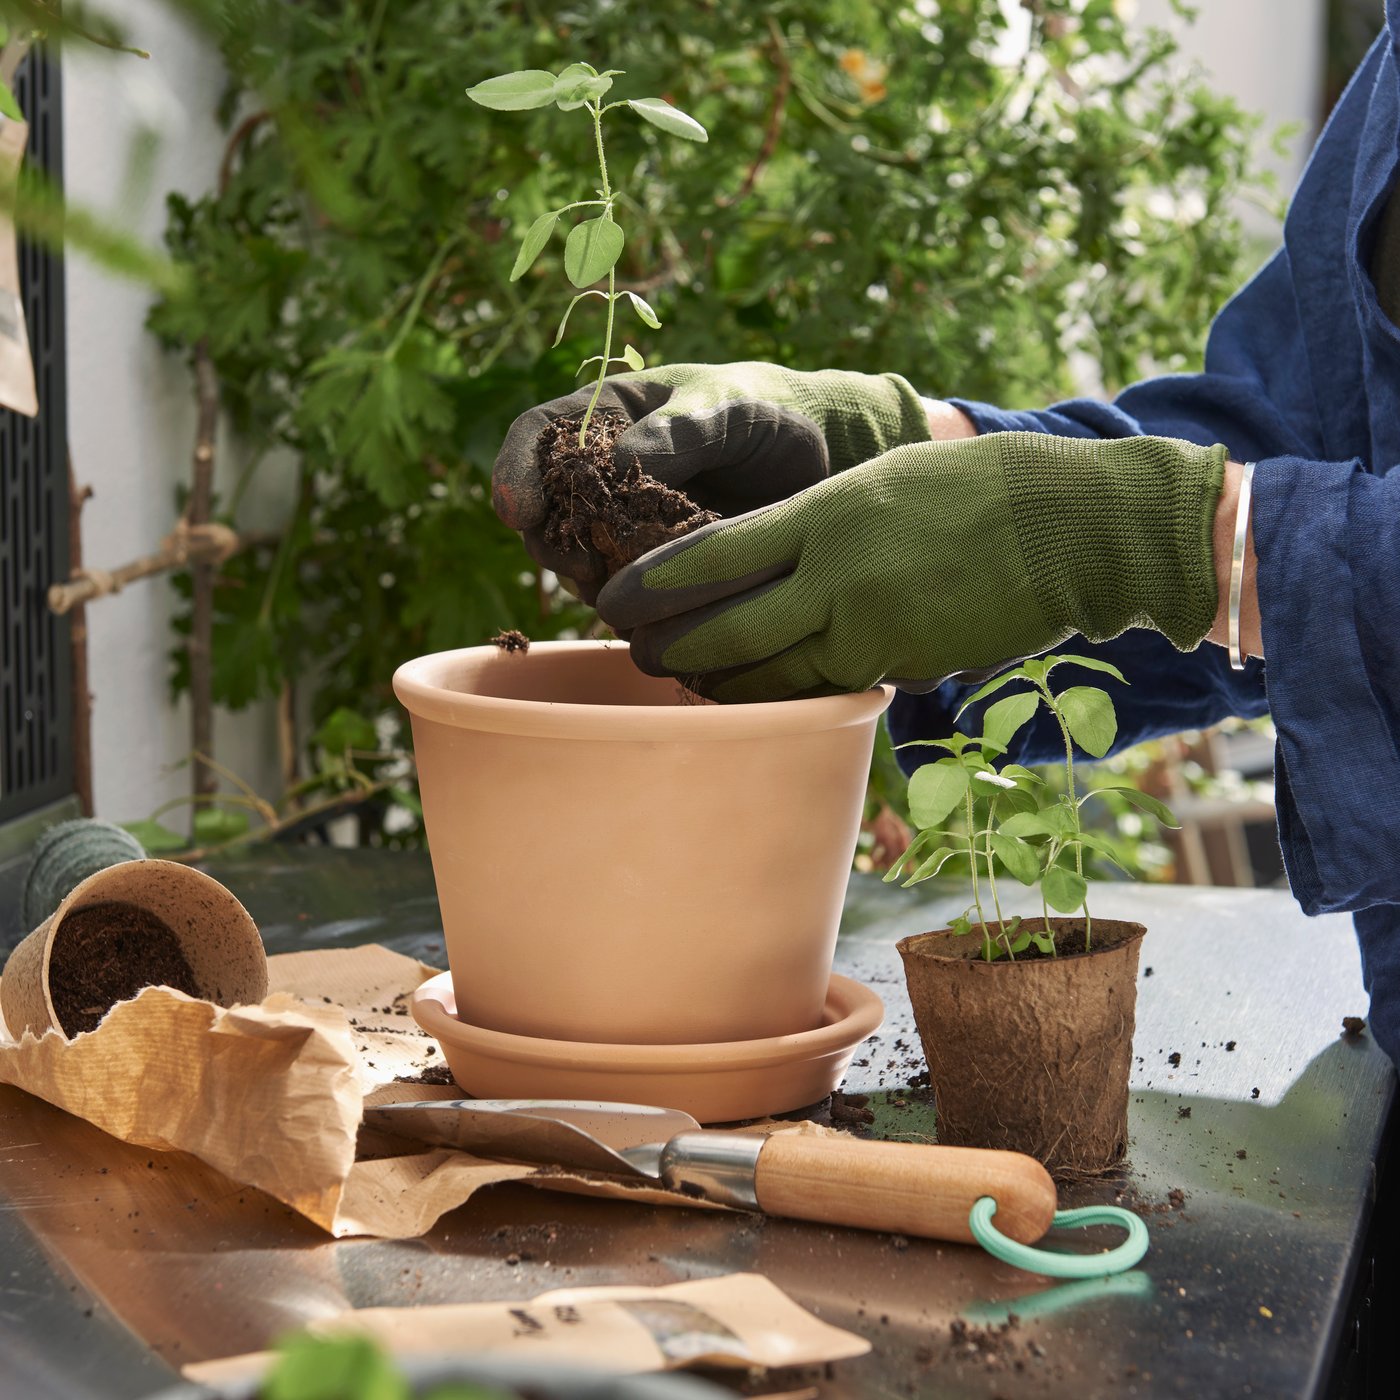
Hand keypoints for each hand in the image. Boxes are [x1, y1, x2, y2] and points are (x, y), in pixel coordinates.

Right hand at [491, 362, 928, 596]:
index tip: (518, 512)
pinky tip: (644, 612)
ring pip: (577, 558)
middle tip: (575, 565)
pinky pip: (620, 591)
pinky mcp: (652, 566)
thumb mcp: (732, 408)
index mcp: (607, 415)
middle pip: (545, 510)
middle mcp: (603, 471)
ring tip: (609, 588)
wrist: (820, 460)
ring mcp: (624, 523)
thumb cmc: (770, 414)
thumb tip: (618, 463)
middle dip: (548, 541)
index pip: (537, 435)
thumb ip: (682, 429)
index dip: (516, 472)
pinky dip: (623, 603)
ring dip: (583, 579)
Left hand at [596, 432, 1226, 701]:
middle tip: (635, 654)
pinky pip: (821, 691)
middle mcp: (834, 575)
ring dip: (716, 684)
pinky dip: (779, 698)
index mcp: (823, 514)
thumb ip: (818, 520)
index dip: (654, 586)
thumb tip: (769, 559)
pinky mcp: (900, 666)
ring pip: (767, 673)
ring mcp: (868, 627)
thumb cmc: (976, 489)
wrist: (1066, 528)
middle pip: (725, 626)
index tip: (614, 598)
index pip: (712, 556)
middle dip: (669, 648)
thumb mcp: (882, 479)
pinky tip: (753, 699)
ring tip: (683, 683)